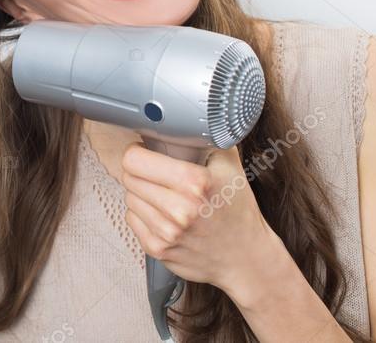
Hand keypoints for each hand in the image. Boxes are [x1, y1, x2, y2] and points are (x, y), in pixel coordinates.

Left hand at [120, 142, 283, 290]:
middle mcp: (179, 209)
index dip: (137, 152)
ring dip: (141, 193)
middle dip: (139, 172)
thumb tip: (188, 118)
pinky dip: (142, 214)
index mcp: (195, 183)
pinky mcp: (157, 249)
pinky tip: (163, 214)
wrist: (246, 257)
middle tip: (157, 174)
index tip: (146, 152)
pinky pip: (131, 219)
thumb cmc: (238, 211)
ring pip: (129, 198)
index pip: (135, 160)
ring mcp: (167, 232)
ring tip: (164, 195)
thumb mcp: (231, 167)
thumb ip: (208, 139)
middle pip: (129, 177)